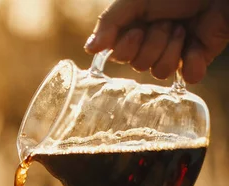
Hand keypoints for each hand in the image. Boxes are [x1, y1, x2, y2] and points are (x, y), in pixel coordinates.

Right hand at [84, 0, 228, 82]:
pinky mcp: (196, 62)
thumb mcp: (136, 0)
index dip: (128, 46)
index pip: (119, 56)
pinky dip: (193, 62)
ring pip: (160, 73)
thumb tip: (89, 49)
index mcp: (135, 30)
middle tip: (168, 22)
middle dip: (154, 42)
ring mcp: (174, 55)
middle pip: (139, 65)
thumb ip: (110, 22)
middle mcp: (152, 45)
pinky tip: (197, 45)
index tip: (139, 27)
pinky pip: (188, 78)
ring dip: (173, 48)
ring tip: (183, 29)